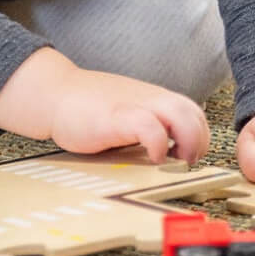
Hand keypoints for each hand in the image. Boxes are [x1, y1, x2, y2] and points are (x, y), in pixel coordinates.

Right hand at [0, 48, 209, 164]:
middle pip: (193, 112)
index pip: (193, 112)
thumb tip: (167, 152)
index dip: (198, 136)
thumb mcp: (126, 112)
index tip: (186, 156)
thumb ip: (147, 124)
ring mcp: (134, 105)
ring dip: (187, 140)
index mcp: (153, 99)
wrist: (55, 93)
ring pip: (180, 113)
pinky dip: (158, 143)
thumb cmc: (87, 108)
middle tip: (184, 161)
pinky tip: (151, 156)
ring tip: (174, 160)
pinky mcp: (116, 117)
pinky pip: (150, 126)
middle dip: (199, 141)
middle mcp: (149, 99)